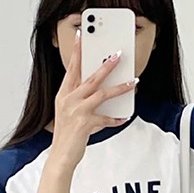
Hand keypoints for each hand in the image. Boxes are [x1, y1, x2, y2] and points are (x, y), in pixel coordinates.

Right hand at [48, 28, 138, 171]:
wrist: (60, 156)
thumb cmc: (66, 135)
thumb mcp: (68, 112)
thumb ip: (80, 99)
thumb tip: (100, 89)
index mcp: (64, 94)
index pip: (71, 68)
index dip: (78, 51)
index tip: (83, 36)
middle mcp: (69, 100)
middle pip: (91, 77)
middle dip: (106, 64)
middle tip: (118, 54)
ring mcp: (77, 111)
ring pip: (102, 93)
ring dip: (120, 87)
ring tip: (133, 82)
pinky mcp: (85, 124)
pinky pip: (106, 118)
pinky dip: (116, 118)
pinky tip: (125, 116)